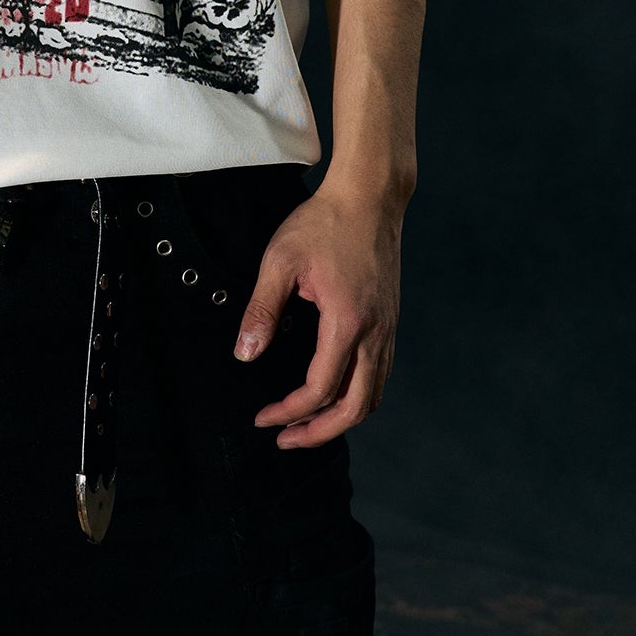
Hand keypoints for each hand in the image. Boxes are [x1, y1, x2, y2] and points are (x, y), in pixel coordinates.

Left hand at [234, 179, 402, 446]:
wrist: (370, 196)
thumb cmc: (324, 223)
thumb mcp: (280, 260)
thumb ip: (261, 309)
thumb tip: (245, 354)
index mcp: (347, 322)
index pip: (319, 389)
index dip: (289, 412)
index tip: (263, 418)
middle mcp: (375, 332)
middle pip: (356, 408)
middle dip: (320, 432)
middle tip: (286, 439)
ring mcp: (388, 328)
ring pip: (373, 394)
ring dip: (340, 417)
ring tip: (306, 424)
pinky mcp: (390, 320)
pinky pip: (379, 374)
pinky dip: (357, 395)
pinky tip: (333, 392)